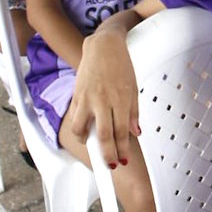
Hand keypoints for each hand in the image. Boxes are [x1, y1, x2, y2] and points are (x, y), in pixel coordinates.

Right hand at [66, 26, 140, 165]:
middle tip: (110, 165)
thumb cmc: (121, 65)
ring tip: (91, 146)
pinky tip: (84, 131)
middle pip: (103, 135)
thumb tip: (136, 133)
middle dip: (107, 155)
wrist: (104, 46)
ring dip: (86, 143)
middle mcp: (103, 100)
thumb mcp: (133, 88)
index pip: (121, 132)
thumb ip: (134, 112)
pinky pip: (75, 117)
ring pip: (81, 129)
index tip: (122, 161)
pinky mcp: (77, 94)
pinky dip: (78, 128)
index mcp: (121, 99)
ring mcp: (88, 98)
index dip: (121, 150)